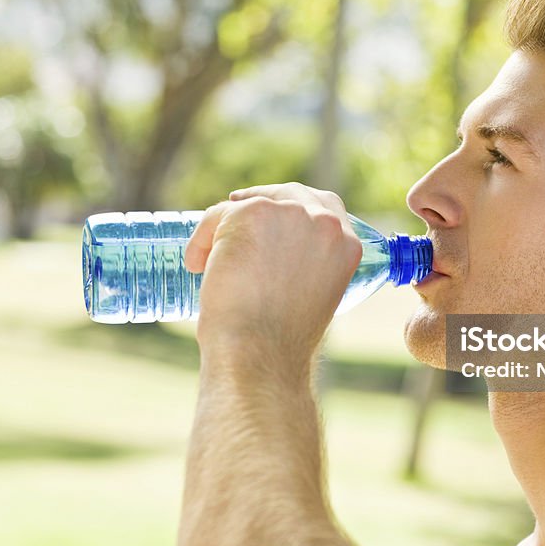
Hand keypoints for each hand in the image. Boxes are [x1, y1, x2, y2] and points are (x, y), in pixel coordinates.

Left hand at [184, 183, 362, 377]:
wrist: (260, 351)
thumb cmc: (280, 342)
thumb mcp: (313, 297)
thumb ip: (306, 267)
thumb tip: (274, 256)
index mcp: (347, 246)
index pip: (326, 208)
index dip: (296, 207)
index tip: (274, 213)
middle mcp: (323, 223)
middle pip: (289, 194)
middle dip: (263, 200)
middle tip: (236, 211)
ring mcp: (288, 214)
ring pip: (248, 206)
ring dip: (226, 231)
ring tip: (210, 265)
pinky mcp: (250, 213)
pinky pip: (217, 216)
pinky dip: (202, 240)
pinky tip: (197, 266)